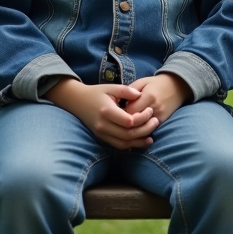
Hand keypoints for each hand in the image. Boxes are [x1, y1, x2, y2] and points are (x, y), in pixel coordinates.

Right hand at [44, 78, 158, 148]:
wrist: (77, 101)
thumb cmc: (96, 92)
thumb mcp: (111, 87)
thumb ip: (127, 90)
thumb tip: (140, 95)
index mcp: (106, 111)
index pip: (128, 121)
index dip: (142, 118)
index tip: (149, 110)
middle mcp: (103, 125)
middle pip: (128, 134)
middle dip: (145, 130)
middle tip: (155, 122)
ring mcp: (101, 133)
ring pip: (123, 143)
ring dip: (139, 141)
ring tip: (151, 136)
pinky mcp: (102, 138)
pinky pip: (118, 145)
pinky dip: (130, 145)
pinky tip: (141, 141)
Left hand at [122, 73, 191, 124]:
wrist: (177, 86)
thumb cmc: (156, 83)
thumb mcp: (142, 82)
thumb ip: (129, 91)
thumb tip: (118, 103)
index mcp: (148, 96)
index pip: (130, 111)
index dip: (121, 113)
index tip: (116, 112)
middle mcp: (155, 108)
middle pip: (135, 122)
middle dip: (125, 122)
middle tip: (119, 119)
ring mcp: (160, 116)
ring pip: (141, 129)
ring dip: (133, 128)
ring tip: (126, 123)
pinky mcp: (162, 122)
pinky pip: (149, 130)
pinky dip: (141, 130)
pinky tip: (135, 126)